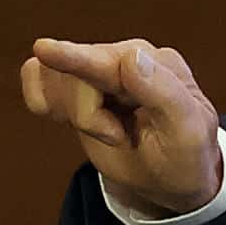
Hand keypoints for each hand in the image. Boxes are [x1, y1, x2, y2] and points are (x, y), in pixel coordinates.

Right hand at [20, 38, 222, 216]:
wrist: (171, 176)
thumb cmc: (185, 155)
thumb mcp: (186, 132)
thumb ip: (163, 92)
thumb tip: (131, 55)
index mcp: (161, 65)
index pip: (112, 59)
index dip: (75, 58)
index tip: (42, 48)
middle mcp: (128, 57)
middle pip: (79, 75)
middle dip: (90, 117)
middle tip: (120, 137)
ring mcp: (101, 68)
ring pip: (55, 78)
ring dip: (76, 115)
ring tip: (112, 132)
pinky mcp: (78, 84)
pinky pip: (39, 78)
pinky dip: (43, 100)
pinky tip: (69, 118)